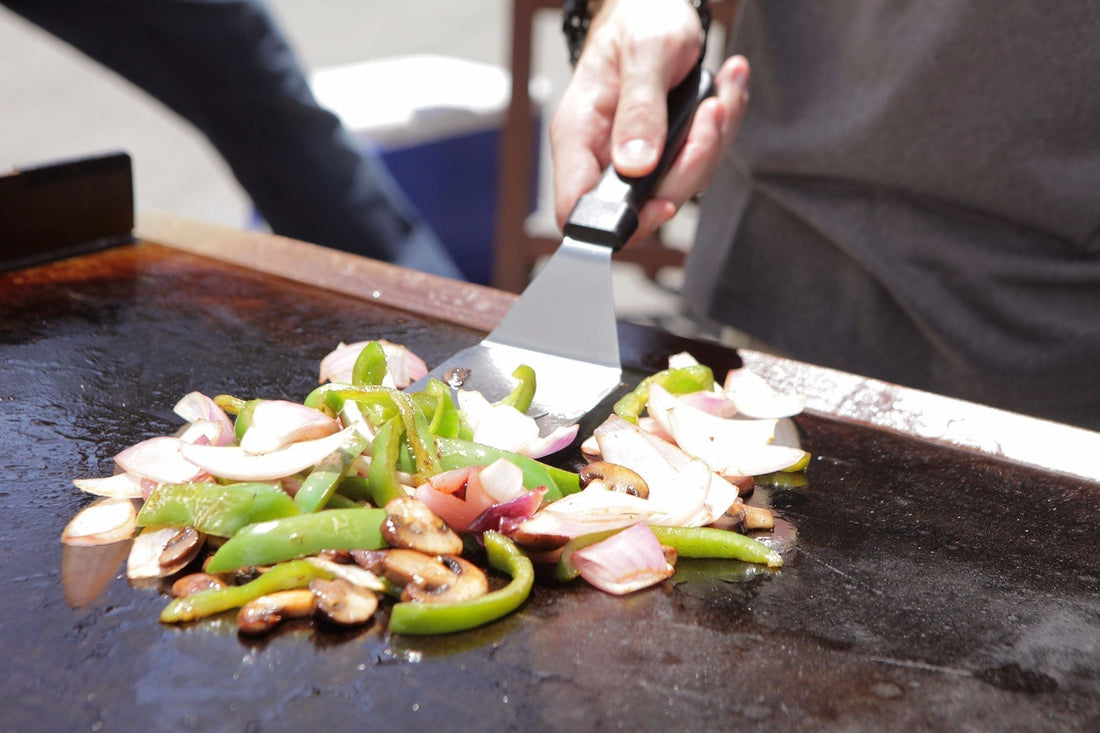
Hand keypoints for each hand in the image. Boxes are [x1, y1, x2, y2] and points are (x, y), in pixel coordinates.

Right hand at [550, 0, 749, 245]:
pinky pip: (700, 164)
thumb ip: (640, 110)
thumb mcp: (643, 55)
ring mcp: (636, 160)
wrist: (653, 7)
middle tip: (710, 114)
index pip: (577, 209)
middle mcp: (603, 156)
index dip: (620, 221)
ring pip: (681, 188)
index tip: (663, 203)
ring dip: (714, 142)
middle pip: (644, 207)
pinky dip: (721, 130)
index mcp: (578, 136)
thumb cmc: (639, 22)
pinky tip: (723, 91)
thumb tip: (635, 164)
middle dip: (690, 167)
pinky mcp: (665, 155)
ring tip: (720, 92)